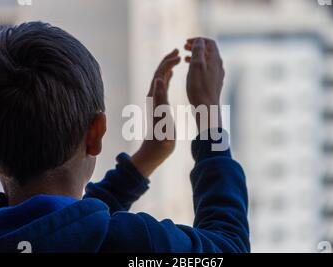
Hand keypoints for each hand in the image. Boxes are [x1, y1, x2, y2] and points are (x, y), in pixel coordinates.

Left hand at [131, 49, 180, 177]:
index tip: (180, 55)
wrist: (155, 150)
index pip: (160, 73)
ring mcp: (155, 100)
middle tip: (178, 50)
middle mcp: (153, 96)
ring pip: (161, 78)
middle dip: (167, 60)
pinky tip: (172, 76)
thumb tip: (160, 78)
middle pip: (159, 73)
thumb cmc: (161, 136)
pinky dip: (168, 77)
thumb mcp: (162, 116)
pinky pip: (163, 87)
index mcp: (154, 96)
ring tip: (177, 58)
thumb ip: (160, 97)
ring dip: (168, 67)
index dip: (169, 62)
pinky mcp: (158, 105)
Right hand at [184, 38, 224, 130]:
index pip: (209, 42)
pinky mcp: (214, 83)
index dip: (198, 40)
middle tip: (184, 48)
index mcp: (215, 60)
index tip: (186, 42)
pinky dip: (198, 66)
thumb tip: (200, 40)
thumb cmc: (199, 88)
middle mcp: (218, 66)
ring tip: (184, 59)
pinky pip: (207, 70)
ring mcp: (217, 75)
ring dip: (196, 57)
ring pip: (207, 60)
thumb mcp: (196, 66)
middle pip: (209, 51)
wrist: (207, 108)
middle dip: (196, 47)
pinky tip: (191, 72)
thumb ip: (198, 51)